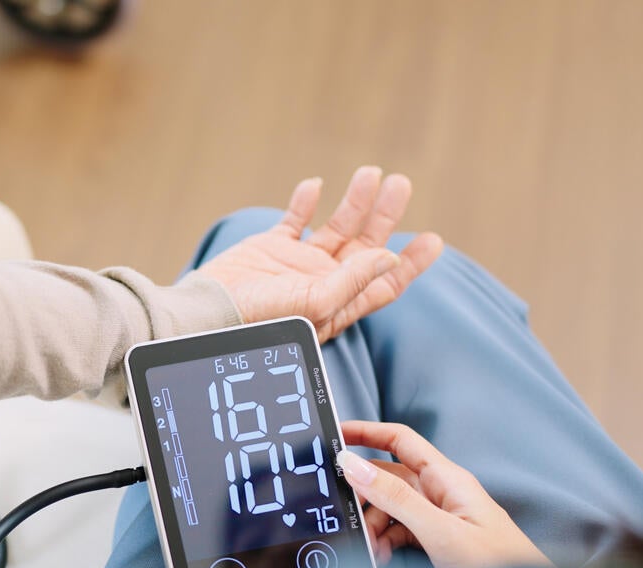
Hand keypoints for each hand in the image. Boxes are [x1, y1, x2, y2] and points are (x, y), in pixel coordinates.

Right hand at [195, 167, 443, 342]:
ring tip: (370, 173)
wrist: (209, 312)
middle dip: (386, 216)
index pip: (384, 282)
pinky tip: (316, 185)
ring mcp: (297, 263)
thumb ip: (353, 280)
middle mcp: (323, 282)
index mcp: (340, 302)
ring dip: (355, 201)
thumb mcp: (315, 304)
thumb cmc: (260, 320)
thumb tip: (389, 256)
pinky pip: (295, 220)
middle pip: (366, 246)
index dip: (410, 262)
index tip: (432, 239)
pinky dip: (306, 201)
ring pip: (337, 226)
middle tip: (400, 185)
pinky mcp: (270, 247)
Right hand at [336, 420, 552, 567]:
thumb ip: (395, 498)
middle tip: (349, 517)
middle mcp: (442, 493)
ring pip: (391, 509)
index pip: (399, 439)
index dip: (366, 432)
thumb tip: (354, 465)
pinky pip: (400, 532)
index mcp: (447, 479)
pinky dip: (385, 544)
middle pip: (388, 479)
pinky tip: (383, 559)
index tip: (335, 433)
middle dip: (365, 497)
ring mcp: (440, 517)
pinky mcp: (438, 540)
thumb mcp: (440, 531)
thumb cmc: (500, 567)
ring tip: (374, 551)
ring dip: (374, 527)